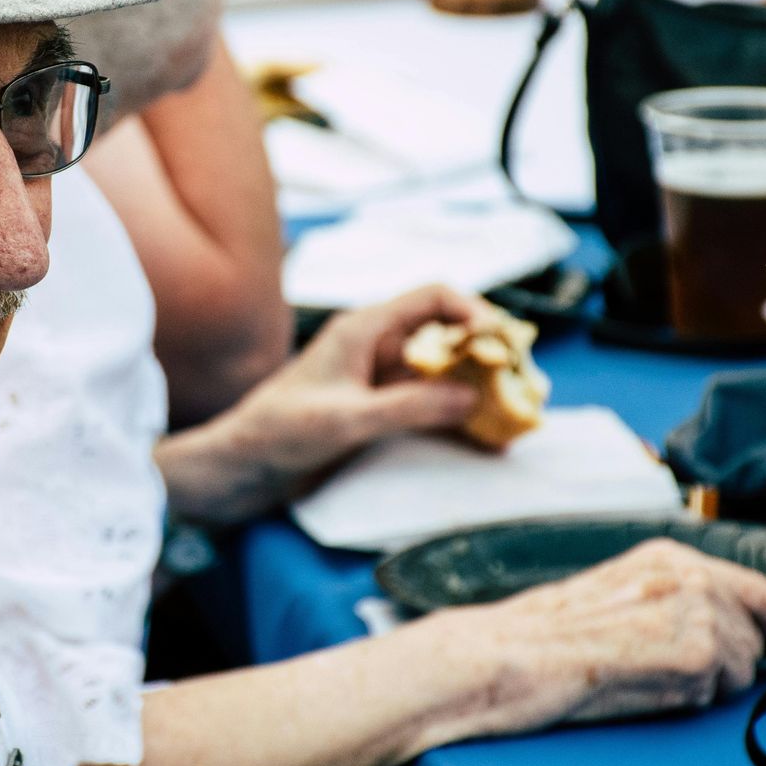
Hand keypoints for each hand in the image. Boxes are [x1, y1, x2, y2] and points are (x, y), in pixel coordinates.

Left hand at [227, 283, 493, 474]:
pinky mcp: (376, 409)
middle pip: (445, 333)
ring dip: (476, 387)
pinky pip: (428, 402)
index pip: (433, 298)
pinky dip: (456, 414)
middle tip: (523, 383)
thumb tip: (472, 397)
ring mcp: (377, 378)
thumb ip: (410, 407)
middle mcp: (374, 346)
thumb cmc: (280, 433)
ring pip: (441, 371)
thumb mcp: (348, 421)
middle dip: (486, 354)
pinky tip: (484, 437)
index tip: (506, 343)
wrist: (242, 467)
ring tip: (514, 413)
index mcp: (363, 329)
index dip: (475, 312)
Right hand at [467, 539, 765, 725]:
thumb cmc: (544, 635)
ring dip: (709, 684)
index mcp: (667, 555)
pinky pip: (716, 693)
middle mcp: (690, 573)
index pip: (755, 587)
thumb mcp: (615, 593)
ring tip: (649, 681)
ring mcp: (697, 610)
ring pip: (741, 667)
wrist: (510, 653)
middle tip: (726, 679)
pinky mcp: (696, 652)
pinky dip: (688, 699)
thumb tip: (724, 633)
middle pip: (756, 629)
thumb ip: (669, 600)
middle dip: (747, 660)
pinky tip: (644, 688)